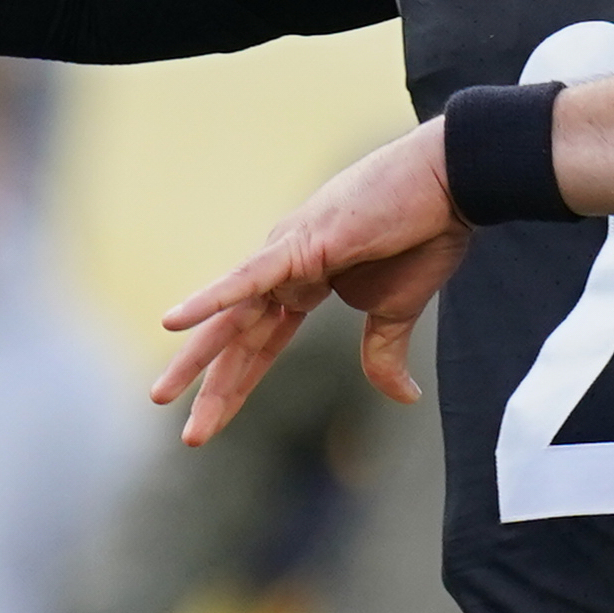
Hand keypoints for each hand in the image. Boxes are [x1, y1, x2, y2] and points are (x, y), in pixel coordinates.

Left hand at [152, 119, 470, 445]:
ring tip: (162, 394)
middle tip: (181, 426)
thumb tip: (404, 397)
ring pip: (233, 313)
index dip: (237, 385)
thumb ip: (384, 353)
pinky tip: (174, 321)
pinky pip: (249, 276)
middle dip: (209, 382)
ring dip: (197, 355)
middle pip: (238, 335)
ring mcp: (288, 252)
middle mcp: (285, 267)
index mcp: (306, 282)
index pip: (261, 344)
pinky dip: (212, 298)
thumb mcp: (397, 310)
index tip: (207, 424)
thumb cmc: (426, 234)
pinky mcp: (301, 242)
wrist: (451, 185)